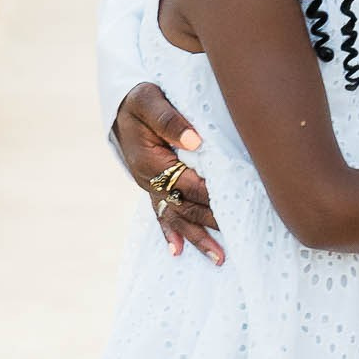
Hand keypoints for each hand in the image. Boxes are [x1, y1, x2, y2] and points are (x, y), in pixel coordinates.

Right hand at [114, 82, 221, 263]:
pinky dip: (170, 233)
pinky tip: (177, 251)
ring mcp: (150, 187)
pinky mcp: (152, 187)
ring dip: (197, 237)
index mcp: (152, 161)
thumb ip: (171, 120)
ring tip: (219, 259)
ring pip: (176, 217)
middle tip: (239, 241)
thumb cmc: (139, 100)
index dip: (214, 195)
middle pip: (186, 207)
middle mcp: (150, 180)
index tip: (239, 205)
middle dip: (212, 224)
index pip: (190, 184)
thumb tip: (195, 141)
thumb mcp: (150, 101)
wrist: (119, 104)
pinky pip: (161, 214)